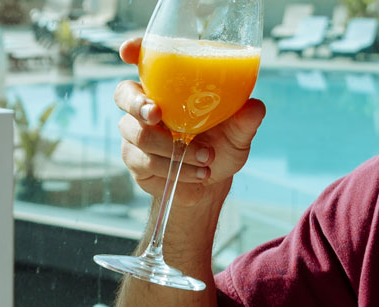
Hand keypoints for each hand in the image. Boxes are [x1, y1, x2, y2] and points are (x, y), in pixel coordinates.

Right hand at [115, 37, 265, 202]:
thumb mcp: (238, 133)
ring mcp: (135, 133)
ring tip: (205, 158)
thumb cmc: (221, 146)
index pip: (143, 60)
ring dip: (171, 149)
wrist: (210, 182)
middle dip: (138, 104)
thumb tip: (254, 107)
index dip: (132, 52)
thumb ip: (245, 120)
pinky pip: (144, 161)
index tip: (128, 51)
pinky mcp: (134, 159)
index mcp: (168, 86)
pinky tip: (198, 173)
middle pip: (124, 95)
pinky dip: (174, 169)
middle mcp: (147, 105)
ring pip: (138, 134)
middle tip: (157, 114)